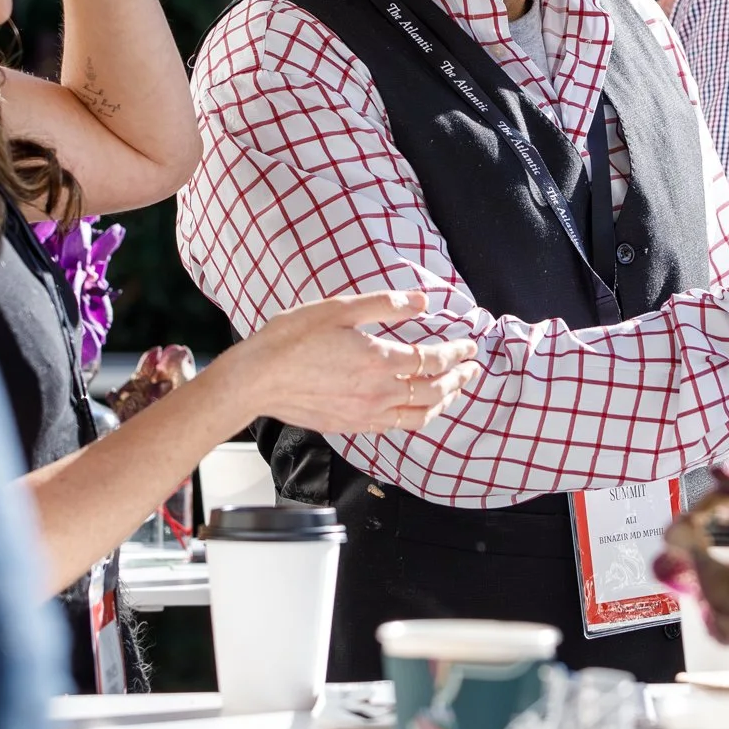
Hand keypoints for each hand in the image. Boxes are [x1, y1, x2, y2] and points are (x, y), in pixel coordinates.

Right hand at [234, 290, 480, 435]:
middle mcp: (378, 392)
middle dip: (458, 379)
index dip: (456, 352)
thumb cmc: (292, 339)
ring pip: (418, 416)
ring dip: (443, 402)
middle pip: (433, 391)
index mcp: (378, 361)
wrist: (256, 379)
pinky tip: (416, 410)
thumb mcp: (339, 308)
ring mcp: (364, 414)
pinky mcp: (350, 426)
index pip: (432, 360)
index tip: (470, 345)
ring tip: (454, 391)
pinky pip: (394, 427)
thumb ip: (384, 305)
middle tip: (472, 369)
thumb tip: (421, 301)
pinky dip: (415, 418)